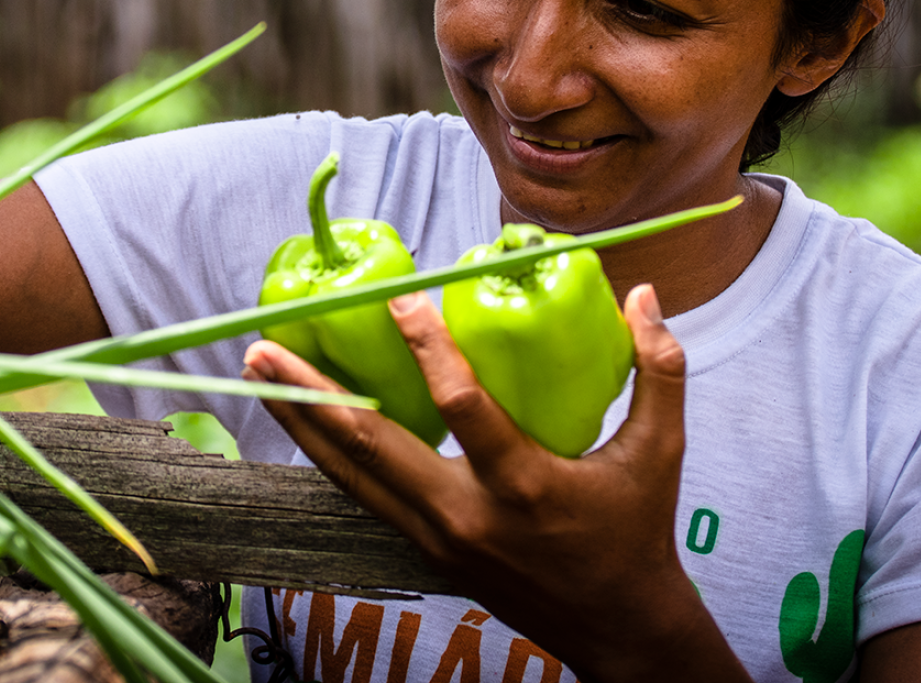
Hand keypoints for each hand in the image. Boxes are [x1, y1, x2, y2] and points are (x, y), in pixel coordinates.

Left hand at [244, 284, 751, 682]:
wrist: (616, 627)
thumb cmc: (639, 532)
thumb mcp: (661, 452)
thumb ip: (659, 369)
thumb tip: (646, 292)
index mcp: (525, 487)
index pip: (465, 410)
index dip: (431, 353)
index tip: (400, 302)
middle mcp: (466, 516)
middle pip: (371, 448)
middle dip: (311, 396)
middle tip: (264, 349)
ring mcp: (437, 538)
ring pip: (349, 475)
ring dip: (300, 423)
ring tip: (258, 375)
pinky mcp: (424, 550)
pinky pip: (363, 495)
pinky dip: (327, 454)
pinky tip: (301, 420)